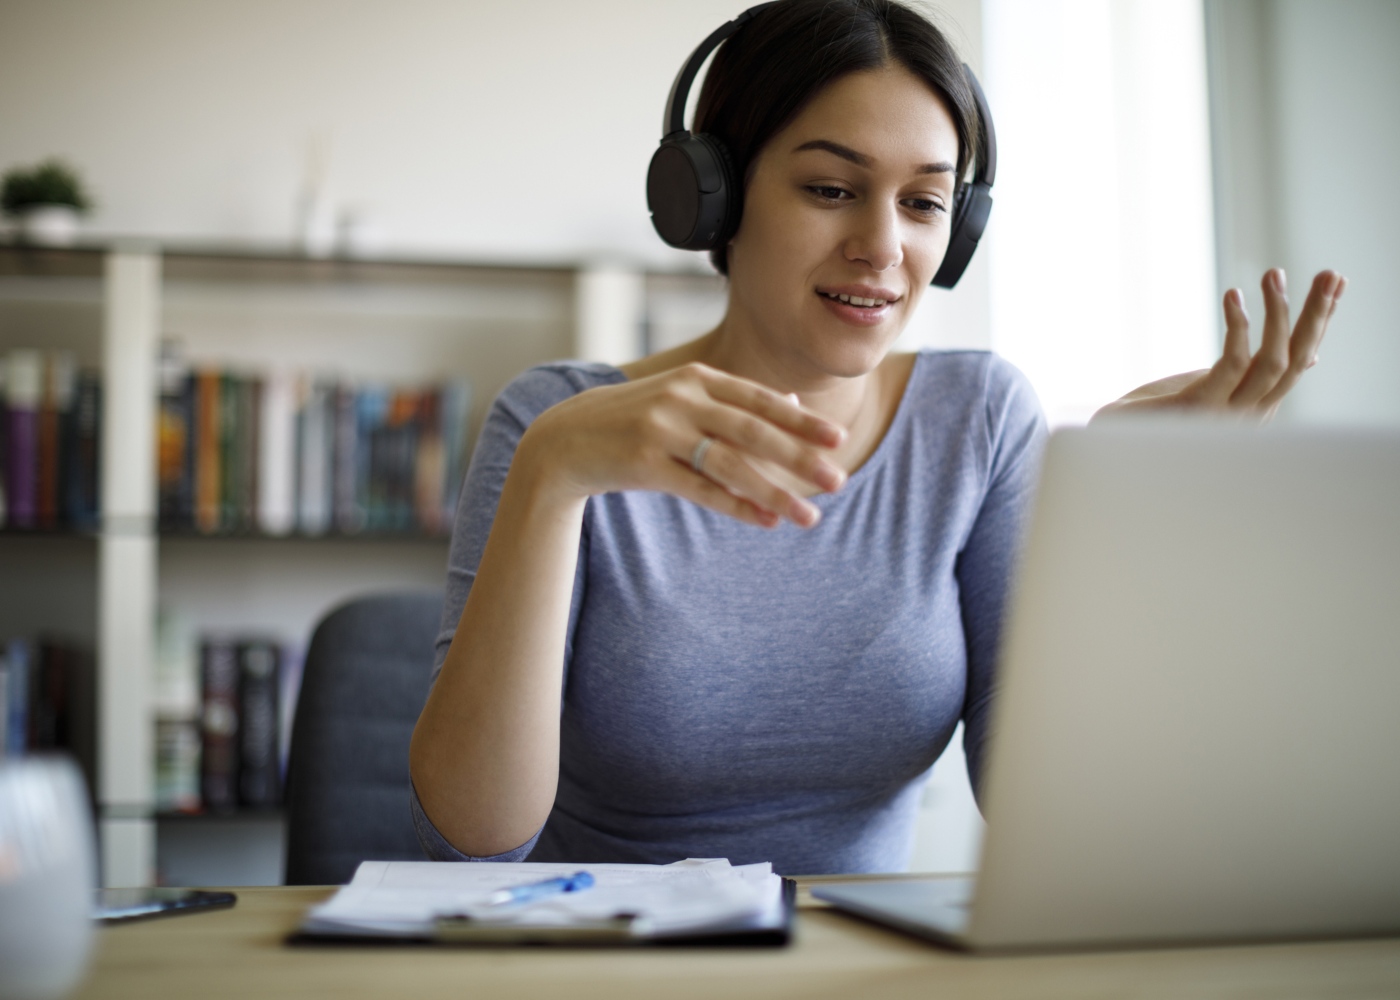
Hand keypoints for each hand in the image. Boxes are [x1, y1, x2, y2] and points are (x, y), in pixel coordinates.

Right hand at [520, 362, 846, 528]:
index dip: (800, 419)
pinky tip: (766, 521)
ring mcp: (661, 429)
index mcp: (697, 377)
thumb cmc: (636, 419)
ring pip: (730, 464)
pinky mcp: (644, 463)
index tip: (837, 439)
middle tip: (838, 481)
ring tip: (808, 515)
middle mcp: (682, 398)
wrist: (565, 438)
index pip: (759, 399)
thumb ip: (735, 399)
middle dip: (799, 457)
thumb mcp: (684, 397)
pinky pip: (700, 489)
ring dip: (774, 491)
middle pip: (752, 430)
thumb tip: (795, 400)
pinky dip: (736, 506)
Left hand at [1093, 269, 1346, 421]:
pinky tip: (1234, 296)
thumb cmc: (1161, 413)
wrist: (1110, 438)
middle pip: (1297, 362)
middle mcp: (1249, 416)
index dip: (1320, 322)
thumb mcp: (1218, 386)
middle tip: (1330, 273)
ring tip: (1274, 274)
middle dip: (1316, 316)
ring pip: (1272, 362)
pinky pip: (1231, 364)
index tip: (1336, 282)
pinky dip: (1238, 327)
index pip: (1301, 360)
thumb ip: (1256, 372)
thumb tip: (1312, 357)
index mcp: (1257, 407)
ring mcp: (1226, 416)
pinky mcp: (1198, 409)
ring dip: (1279, 315)